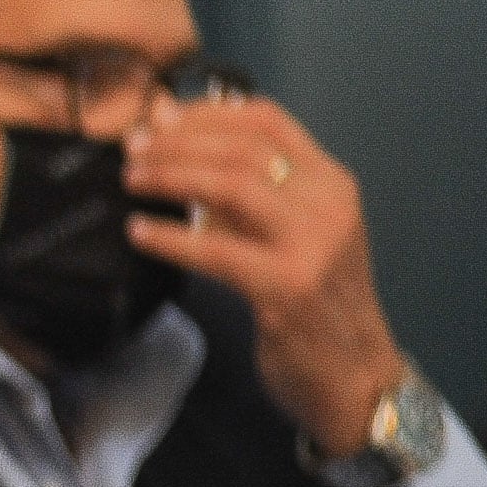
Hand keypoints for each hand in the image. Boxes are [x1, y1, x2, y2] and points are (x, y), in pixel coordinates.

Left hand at [119, 96, 401, 457]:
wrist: (355, 374)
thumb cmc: (313, 302)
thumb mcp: (290, 234)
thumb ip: (245, 190)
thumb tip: (175, 140)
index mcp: (332, 183)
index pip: (268, 120)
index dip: (206, 112)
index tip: (160, 117)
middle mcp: (328, 205)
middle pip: (242, 148)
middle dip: (178, 142)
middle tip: (133, 148)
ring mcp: (313, 245)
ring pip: (232, 186)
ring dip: (171, 176)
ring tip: (132, 179)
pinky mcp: (287, 287)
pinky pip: (216, 250)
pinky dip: (171, 237)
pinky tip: (139, 232)